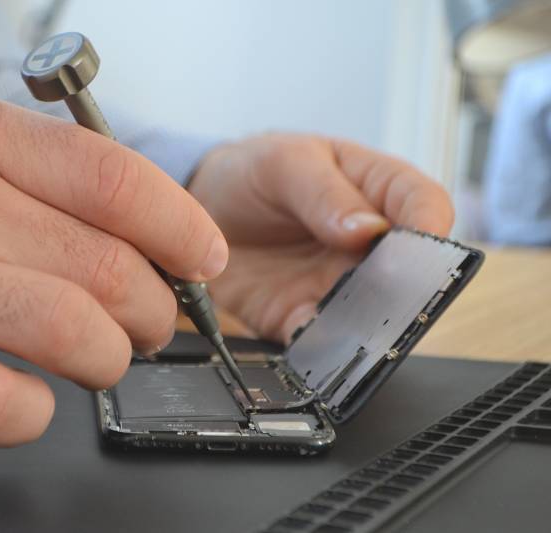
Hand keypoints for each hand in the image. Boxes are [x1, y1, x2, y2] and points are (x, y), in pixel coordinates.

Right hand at [0, 88, 227, 445]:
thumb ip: (31, 172)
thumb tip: (133, 223)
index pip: (113, 176)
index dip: (180, 226)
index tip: (201, 259)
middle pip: (107, 266)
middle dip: (151, 310)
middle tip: (145, 322)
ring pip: (70, 332)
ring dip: (104, 360)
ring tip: (94, 359)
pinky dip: (31, 413)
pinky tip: (21, 398)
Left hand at [188, 134, 453, 341]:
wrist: (203, 207)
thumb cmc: (251, 172)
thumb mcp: (283, 164)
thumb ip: (323, 193)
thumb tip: (368, 229)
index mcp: (374, 188)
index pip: (421, 201)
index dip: (431, 219)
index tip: (426, 235)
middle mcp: (367, 243)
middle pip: (407, 269)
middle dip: (408, 286)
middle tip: (392, 290)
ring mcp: (338, 283)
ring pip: (371, 313)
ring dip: (369, 326)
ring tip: (356, 328)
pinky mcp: (302, 315)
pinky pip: (321, 339)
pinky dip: (322, 349)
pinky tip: (315, 347)